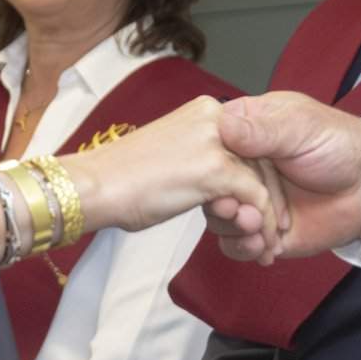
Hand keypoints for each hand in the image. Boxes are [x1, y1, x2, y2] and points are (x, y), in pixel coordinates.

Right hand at [61, 96, 285, 238]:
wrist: (91, 188)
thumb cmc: (123, 180)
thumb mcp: (175, 158)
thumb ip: (207, 160)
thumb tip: (234, 182)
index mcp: (206, 112)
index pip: (252, 144)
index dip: (261, 181)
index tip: (262, 214)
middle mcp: (216, 117)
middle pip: (263, 162)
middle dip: (269, 206)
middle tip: (269, 238)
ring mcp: (216, 141)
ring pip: (262, 181)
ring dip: (266, 220)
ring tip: (263, 247)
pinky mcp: (215, 168)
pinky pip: (255, 199)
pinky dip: (262, 225)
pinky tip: (258, 247)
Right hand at [208, 93, 360, 261]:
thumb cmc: (339, 144)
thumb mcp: (300, 127)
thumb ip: (261, 130)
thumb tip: (223, 125)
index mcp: (245, 133)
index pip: (208, 146)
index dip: (207, 163)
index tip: (214, 176)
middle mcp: (241, 168)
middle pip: (208, 188)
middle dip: (221, 202)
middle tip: (235, 210)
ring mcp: (250, 201)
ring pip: (219, 220)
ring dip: (232, 228)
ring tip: (257, 229)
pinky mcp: (261, 231)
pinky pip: (238, 245)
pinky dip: (246, 248)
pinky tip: (265, 246)